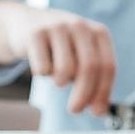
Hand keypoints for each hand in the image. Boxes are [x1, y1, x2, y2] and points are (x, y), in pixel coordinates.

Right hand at [0, 0, 115, 115]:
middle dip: (83, 95)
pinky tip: (41, 64)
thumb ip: (95, 81)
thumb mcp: (82, 56)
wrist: (26, 22)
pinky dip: (42, 73)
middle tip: (75, 109)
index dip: (103, 92)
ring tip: (57, 76)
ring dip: (60, 82)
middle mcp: (80, 26)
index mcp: (99, 33)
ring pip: (65, 69)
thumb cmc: (61, 46)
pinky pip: (43, 68)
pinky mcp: (35, 33)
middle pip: (89, 68)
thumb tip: (100, 111)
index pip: (108, 66)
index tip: (96, 111)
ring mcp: (57, 27)